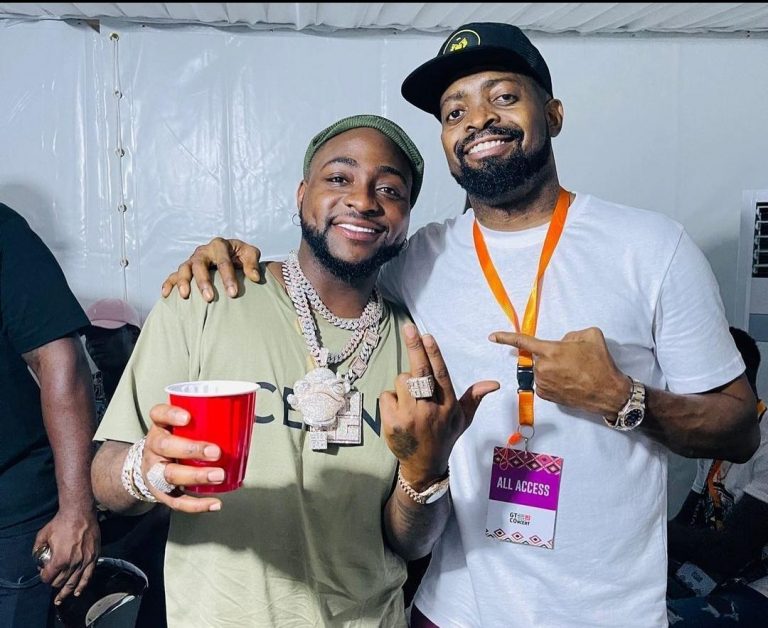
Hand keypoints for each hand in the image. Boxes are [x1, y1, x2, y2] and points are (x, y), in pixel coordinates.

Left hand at [33, 507, 99, 603]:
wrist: (80, 512)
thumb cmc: (61, 522)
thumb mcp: (42, 535)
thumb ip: (37, 550)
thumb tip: (38, 561)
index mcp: (60, 559)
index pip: (48, 577)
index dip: (43, 577)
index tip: (43, 573)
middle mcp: (73, 563)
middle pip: (60, 582)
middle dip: (54, 583)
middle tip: (52, 579)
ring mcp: (85, 561)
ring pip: (74, 582)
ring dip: (66, 591)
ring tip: (61, 598)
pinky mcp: (94, 557)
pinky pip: (88, 575)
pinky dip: (82, 585)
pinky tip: (77, 592)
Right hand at [139, 403, 226, 511]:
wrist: (149, 467)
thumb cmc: (175, 442)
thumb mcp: (181, 427)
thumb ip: (204, 422)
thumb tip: (242, 419)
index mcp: (161, 427)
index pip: (159, 414)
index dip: (171, 414)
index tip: (188, 417)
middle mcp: (154, 448)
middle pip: (165, 446)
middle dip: (192, 449)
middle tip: (215, 452)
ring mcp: (155, 471)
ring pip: (170, 475)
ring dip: (197, 475)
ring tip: (218, 475)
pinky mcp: (161, 493)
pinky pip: (177, 501)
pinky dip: (197, 504)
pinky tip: (214, 503)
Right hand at [160, 237, 261, 301]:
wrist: (230, 256)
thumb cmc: (240, 256)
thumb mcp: (250, 254)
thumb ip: (252, 263)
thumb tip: (255, 277)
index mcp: (219, 245)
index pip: (223, 261)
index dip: (228, 277)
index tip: (233, 293)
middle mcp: (203, 251)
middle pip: (199, 264)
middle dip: (203, 281)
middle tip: (209, 298)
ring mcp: (192, 260)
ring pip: (184, 268)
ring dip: (183, 282)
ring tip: (185, 296)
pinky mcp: (184, 270)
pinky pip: (172, 276)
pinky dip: (168, 284)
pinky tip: (166, 295)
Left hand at [380, 323, 498, 489]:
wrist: (424, 466)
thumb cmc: (444, 437)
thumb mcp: (462, 420)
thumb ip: (474, 398)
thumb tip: (494, 383)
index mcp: (447, 406)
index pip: (441, 375)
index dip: (434, 354)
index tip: (427, 335)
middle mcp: (429, 410)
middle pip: (420, 372)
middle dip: (414, 347)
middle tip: (408, 328)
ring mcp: (410, 417)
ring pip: (401, 381)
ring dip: (403, 385)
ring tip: (411, 401)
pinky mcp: (392, 423)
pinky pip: (386, 396)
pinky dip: (390, 399)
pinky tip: (399, 412)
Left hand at [489, 327, 630, 415]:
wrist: (608, 392)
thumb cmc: (600, 363)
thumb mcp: (590, 336)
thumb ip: (570, 334)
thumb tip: (561, 342)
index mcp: (550, 351)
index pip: (523, 342)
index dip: (506, 338)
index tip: (492, 336)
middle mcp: (542, 368)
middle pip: (539, 356)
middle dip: (551, 355)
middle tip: (572, 360)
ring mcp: (543, 383)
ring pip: (542, 369)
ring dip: (552, 368)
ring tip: (573, 372)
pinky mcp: (546, 395)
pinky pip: (544, 382)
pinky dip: (553, 379)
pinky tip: (569, 382)